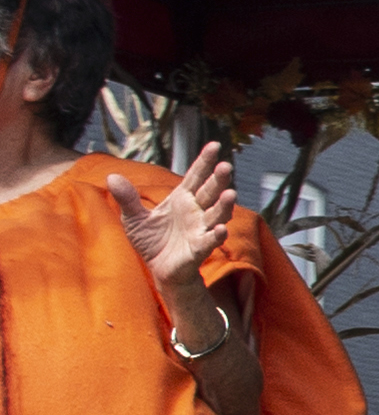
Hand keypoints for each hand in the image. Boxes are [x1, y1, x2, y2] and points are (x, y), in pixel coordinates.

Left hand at [113, 140, 232, 301]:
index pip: (196, 176)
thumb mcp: (134, 218)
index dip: (205, 161)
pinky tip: (220, 229)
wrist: (159, 269)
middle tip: (226, 167)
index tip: (215, 146)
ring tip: (230, 194)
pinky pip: (210, 240)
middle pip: (210, 192)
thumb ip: (127, 198)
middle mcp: (196, 211)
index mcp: (182, 199)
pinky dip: (216, 235)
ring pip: (217, 214)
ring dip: (224, 205)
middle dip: (219, 180)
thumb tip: (112, 177)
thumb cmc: (152, 241)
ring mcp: (200, 229)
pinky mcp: (199, 248)